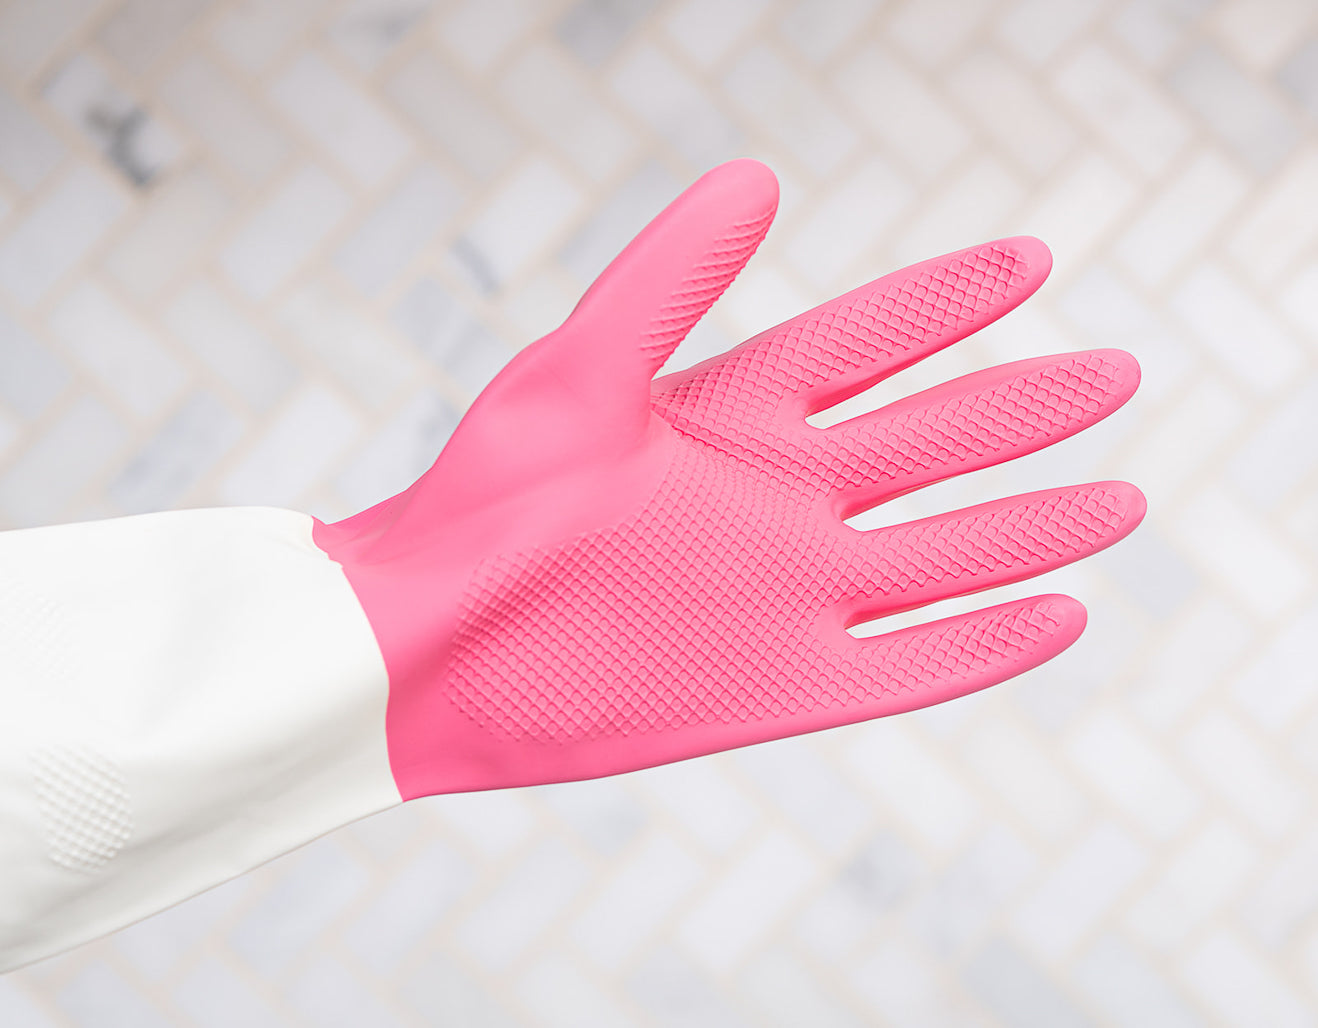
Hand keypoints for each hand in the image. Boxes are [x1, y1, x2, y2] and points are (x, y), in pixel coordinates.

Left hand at [313, 159, 1142, 797]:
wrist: (428, 648)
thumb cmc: (484, 501)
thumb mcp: (575, 372)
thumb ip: (668, 282)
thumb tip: (757, 179)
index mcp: (734, 415)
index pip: (870, 341)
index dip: (949, 299)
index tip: (1031, 259)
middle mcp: (778, 499)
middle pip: (933, 442)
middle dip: (1025, 406)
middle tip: (1115, 369)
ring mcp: (789, 595)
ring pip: (945, 552)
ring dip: (1033, 525)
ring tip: (1122, 496)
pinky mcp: (784, 686)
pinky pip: (910, 664)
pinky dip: (986, 643)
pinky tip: (1061, 614)